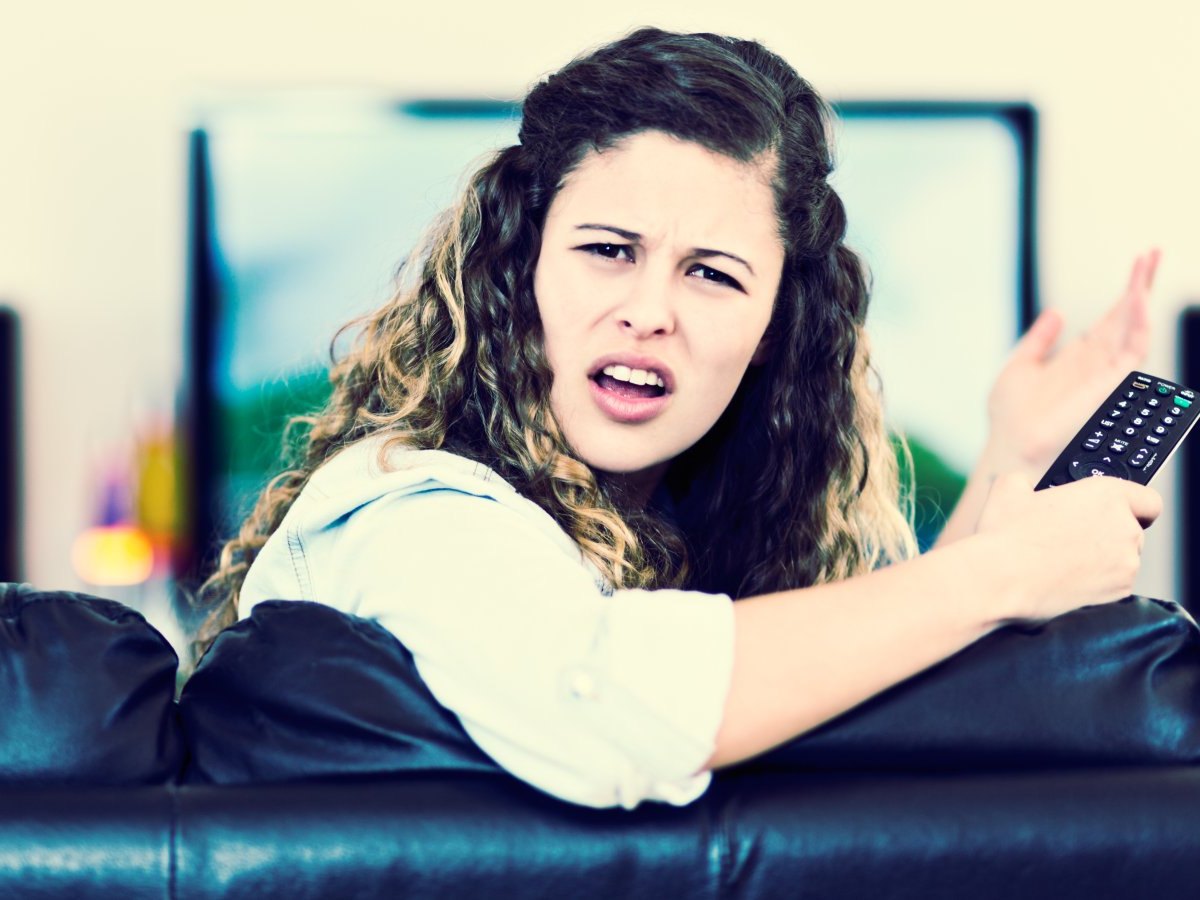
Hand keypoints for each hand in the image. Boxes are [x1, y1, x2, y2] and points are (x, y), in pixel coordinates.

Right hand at [975, 472, 1161, 621]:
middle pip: (1133, 530)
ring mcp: (1125, 564)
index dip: (1135, 506)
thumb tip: (1027, 485)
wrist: (999, 581)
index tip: (1118, 513)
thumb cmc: (1005, 535)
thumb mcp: (1008, 489)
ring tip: (1063, 562)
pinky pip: (1115, 585)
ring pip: (1123, 560)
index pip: (1149, 499)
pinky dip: (1097, 584)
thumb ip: (1028, 480)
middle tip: (1072, 539)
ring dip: (1103, 561)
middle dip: (1108, 535)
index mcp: (1107, 494)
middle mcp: (1124, 528)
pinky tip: (1065, 580)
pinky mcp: (1119, 593)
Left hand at [984, 249, 1160, 476]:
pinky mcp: (1110, 385)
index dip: (1126, 291)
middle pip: (1128, 318)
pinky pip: (1133, 351)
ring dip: (1142, 298)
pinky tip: (1136, 299)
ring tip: (1146, 266)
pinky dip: (1139, 324)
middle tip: (1152, 252)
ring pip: (1135, 330)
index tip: (1138, 261)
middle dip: (1141, 284)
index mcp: (1080, 357)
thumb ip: (1039, 340)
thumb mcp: (1020, 367)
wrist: (1012, 447)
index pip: (1111, 318)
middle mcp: (1098, 364)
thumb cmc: (1012, 419)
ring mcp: (1106, 374)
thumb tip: (1057, 313)